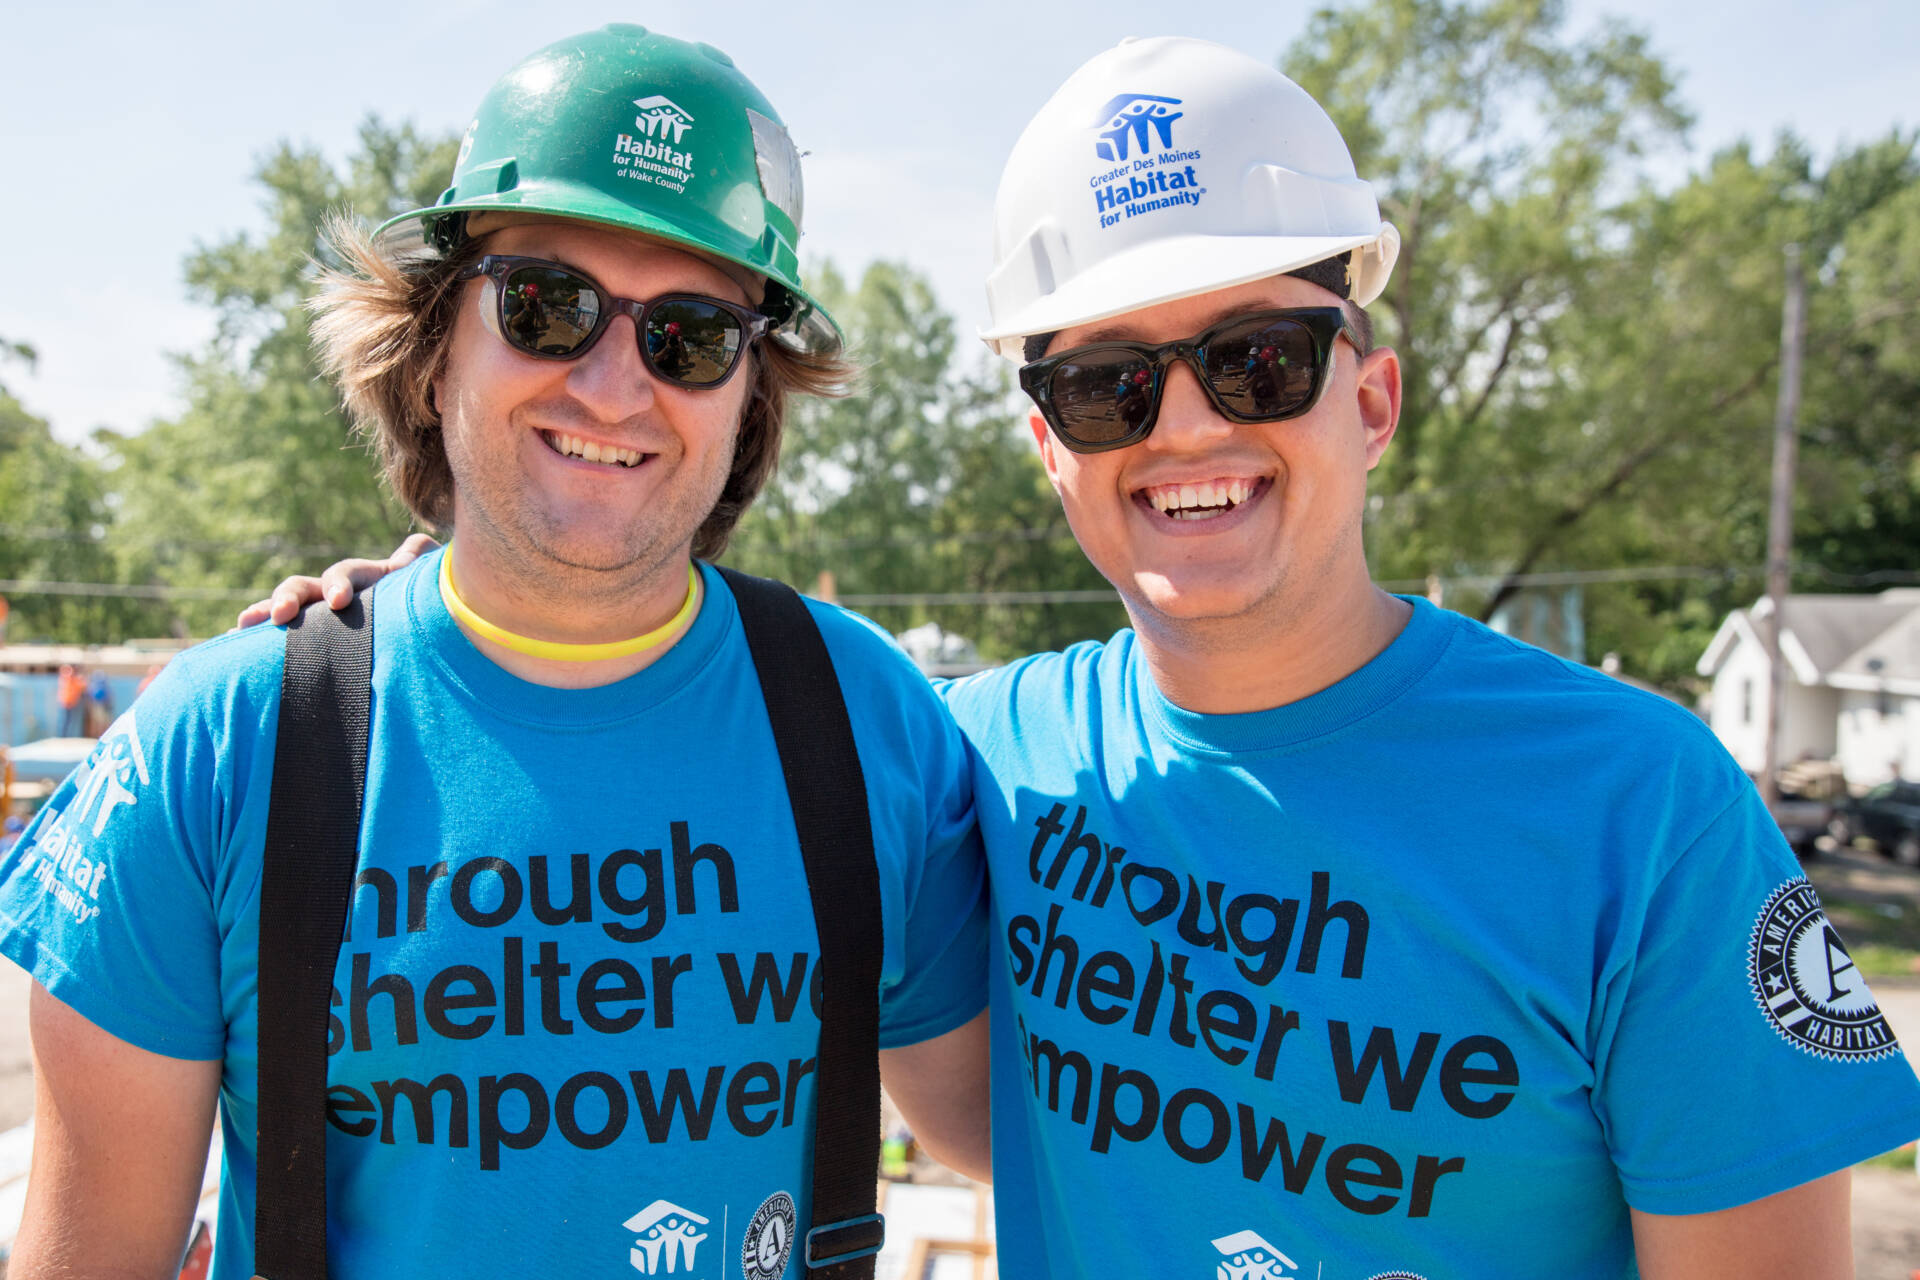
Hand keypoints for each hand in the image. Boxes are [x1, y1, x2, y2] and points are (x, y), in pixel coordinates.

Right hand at [234, 532, 439, 628]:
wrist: (406, 625)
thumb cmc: (413, 602)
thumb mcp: (417, 582)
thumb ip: (417, 562)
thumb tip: (420, 546)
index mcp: (357, 579)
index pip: (343, 574)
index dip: (338, 584)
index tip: (338, 601)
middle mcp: (326, 593)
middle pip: (300, 588)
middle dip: (289, 598)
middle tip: (282, 615)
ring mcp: (311, 615)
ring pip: (281, 610)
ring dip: (262, 615)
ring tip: (240, 630)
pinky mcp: (303, 639)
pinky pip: (272, 639)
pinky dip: (251, 641)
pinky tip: (230, 646)